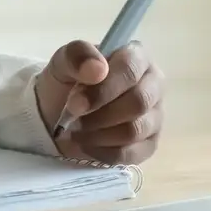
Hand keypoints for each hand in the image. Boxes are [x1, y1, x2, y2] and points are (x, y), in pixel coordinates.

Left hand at [34, 40, 164, 165]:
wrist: (56, 115)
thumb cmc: (66, 83)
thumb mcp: (62, 63)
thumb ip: (77, 56)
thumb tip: (98, 69)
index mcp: (136, 57)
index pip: (130, 69)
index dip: (103, 88)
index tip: (75, 103)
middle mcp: (152, 85)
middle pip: (138, 102)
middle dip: (100, 114)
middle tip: (73, 117)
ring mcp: (154, 116)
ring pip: (134, 130)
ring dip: (98, 134)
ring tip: (77, 130)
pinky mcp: (149, 145)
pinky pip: (131, 154)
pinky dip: (102, 152)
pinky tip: (86, 144)